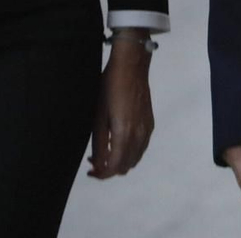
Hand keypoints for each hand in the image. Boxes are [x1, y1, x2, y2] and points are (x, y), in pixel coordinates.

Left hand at [88, 39, 154, 178]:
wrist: (132, 66)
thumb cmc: (109, 87)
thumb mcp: (98, 116)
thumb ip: (100, 143)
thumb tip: (99, 164)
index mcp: (124, 134)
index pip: (114, 167)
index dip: (101, 174)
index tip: (90, 170)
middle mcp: (139, 136)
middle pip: (125, 166)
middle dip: (109, 169)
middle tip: (94, 160)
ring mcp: (147, 130)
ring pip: (135, 159)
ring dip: (120, 161)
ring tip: (105, 152)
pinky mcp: (150, 123)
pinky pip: (141, 148)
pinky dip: (130, 153)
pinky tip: (118, 142)